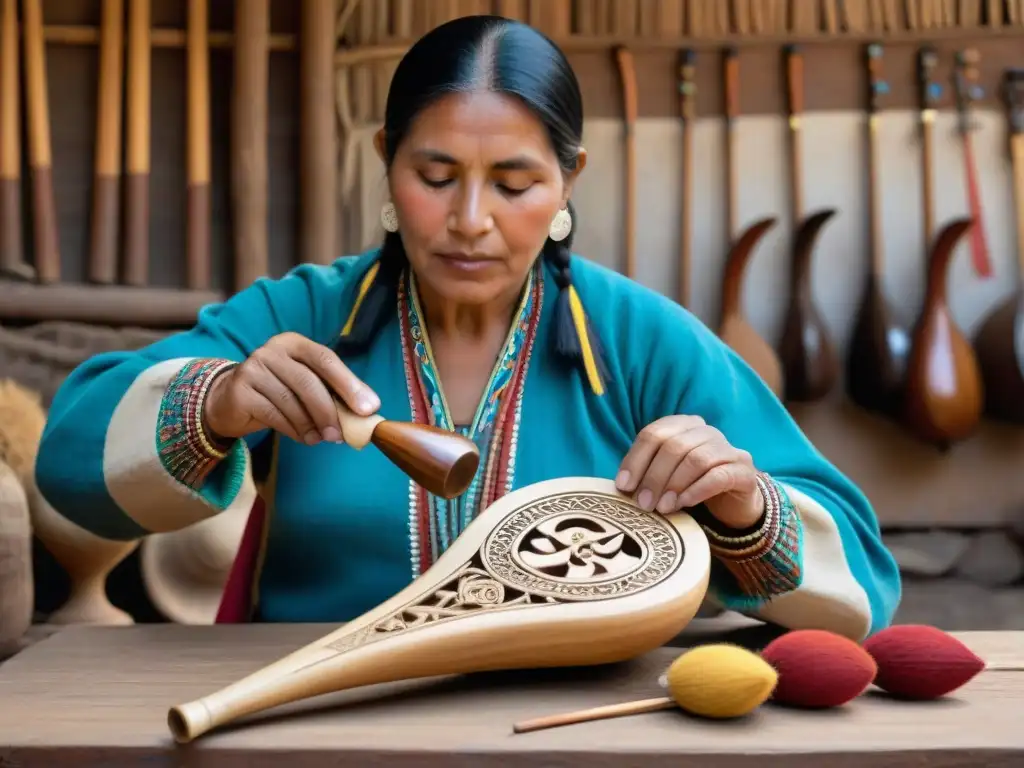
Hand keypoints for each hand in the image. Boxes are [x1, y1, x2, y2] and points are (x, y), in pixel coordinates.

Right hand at [202, 332, 379, 444]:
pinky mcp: (240, 392)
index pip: (326, 359)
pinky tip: (305, 438)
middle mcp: (272, 351)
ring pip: (291, 401)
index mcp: (294, 343)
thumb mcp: (303, 383)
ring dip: (312, 425)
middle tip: (342, 434)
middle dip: (330, 411)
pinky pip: (274, 415)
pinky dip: (294, 430)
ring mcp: (253, 369)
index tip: (368, 407)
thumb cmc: (276, 390)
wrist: (226, 398)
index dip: (349, 383)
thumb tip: (366, 411)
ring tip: (323, 439)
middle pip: (308, 381)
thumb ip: (330, 391)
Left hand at [615, 415, 763, 528]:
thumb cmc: (693, 486)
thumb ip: (647, 472)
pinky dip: (697, 490)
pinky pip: (718, 476)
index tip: (623, 486)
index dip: (636, 459)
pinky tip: (684, 504)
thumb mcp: (667, 476)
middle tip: (643, 503)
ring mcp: (728, 449)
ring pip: (696, 459)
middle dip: (654, 476)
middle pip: (674, 446)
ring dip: (674, 485)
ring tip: (662, 507)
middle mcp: (707, 432)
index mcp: (684, 426)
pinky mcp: (744, 471)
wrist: (734, 504)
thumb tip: (622, 486)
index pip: (654, 433)